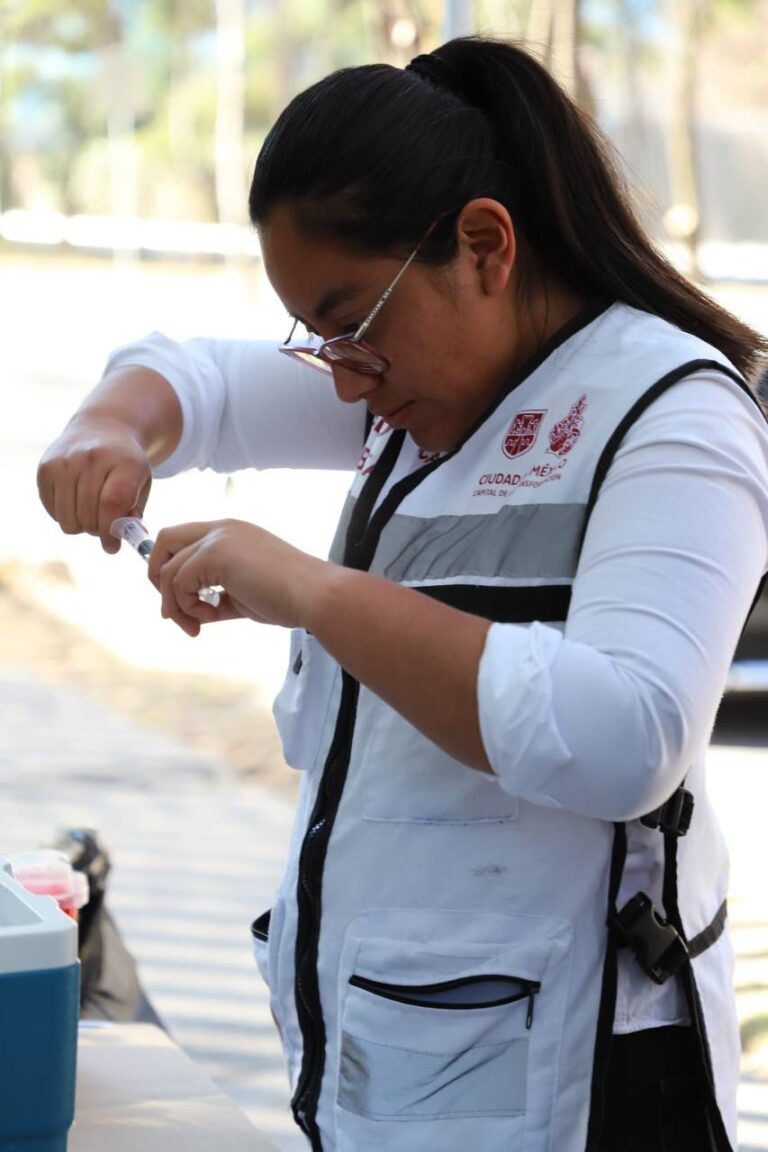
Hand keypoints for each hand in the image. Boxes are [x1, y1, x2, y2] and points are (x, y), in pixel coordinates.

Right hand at [37, 416, 151, 553]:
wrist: (102, 428)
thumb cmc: (125, 465)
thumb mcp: (141, 483)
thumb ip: (133, 515)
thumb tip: (113, 544)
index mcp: (124, 461)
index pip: (112, 503)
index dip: (110, 531)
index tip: (112, 546)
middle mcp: (92, 458)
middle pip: (88, 515)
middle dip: (98, 529)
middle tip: (104, 523)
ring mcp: (65, 461)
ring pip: (68, 518)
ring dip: (80, 525)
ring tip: (91, 512)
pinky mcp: (46, 467)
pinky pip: (52, 510)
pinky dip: (64, 514)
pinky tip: (75, 501)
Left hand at [147, 519, 325, 636]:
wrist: (313, 595)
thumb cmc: (288, 598)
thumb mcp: (243, 596)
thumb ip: (216, 597)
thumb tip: (192, 614)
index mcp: (231, 534)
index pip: (184, 541)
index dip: (173, 570)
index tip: (182, 605)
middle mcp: (221, 529)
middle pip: (165, 540)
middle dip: (158, 577)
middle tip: (172, 610)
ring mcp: (217, 538)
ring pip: (169, 569)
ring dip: (176, 604)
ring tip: (199, 624)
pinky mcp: (214, 553)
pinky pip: (178, 582)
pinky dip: (187, 606)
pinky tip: (211, 617)